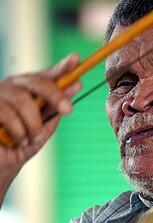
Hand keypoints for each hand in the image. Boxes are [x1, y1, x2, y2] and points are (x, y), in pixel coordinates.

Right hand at [0, 54, 81, 196]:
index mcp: (31, 90)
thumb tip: (74, 86)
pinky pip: (9, 114)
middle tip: (68, 109)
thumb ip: (54, 111)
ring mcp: (0, 94)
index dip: (62, 66)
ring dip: (34, 125)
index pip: (49, 75)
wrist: (0, 163)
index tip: (75, 59)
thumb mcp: (42, 129)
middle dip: (56, 95)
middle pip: (38, 82)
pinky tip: (18, 140)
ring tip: (32, 139)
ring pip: (24, 101)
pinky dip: (19, 131)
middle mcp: (15, 86)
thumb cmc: (21, 144)